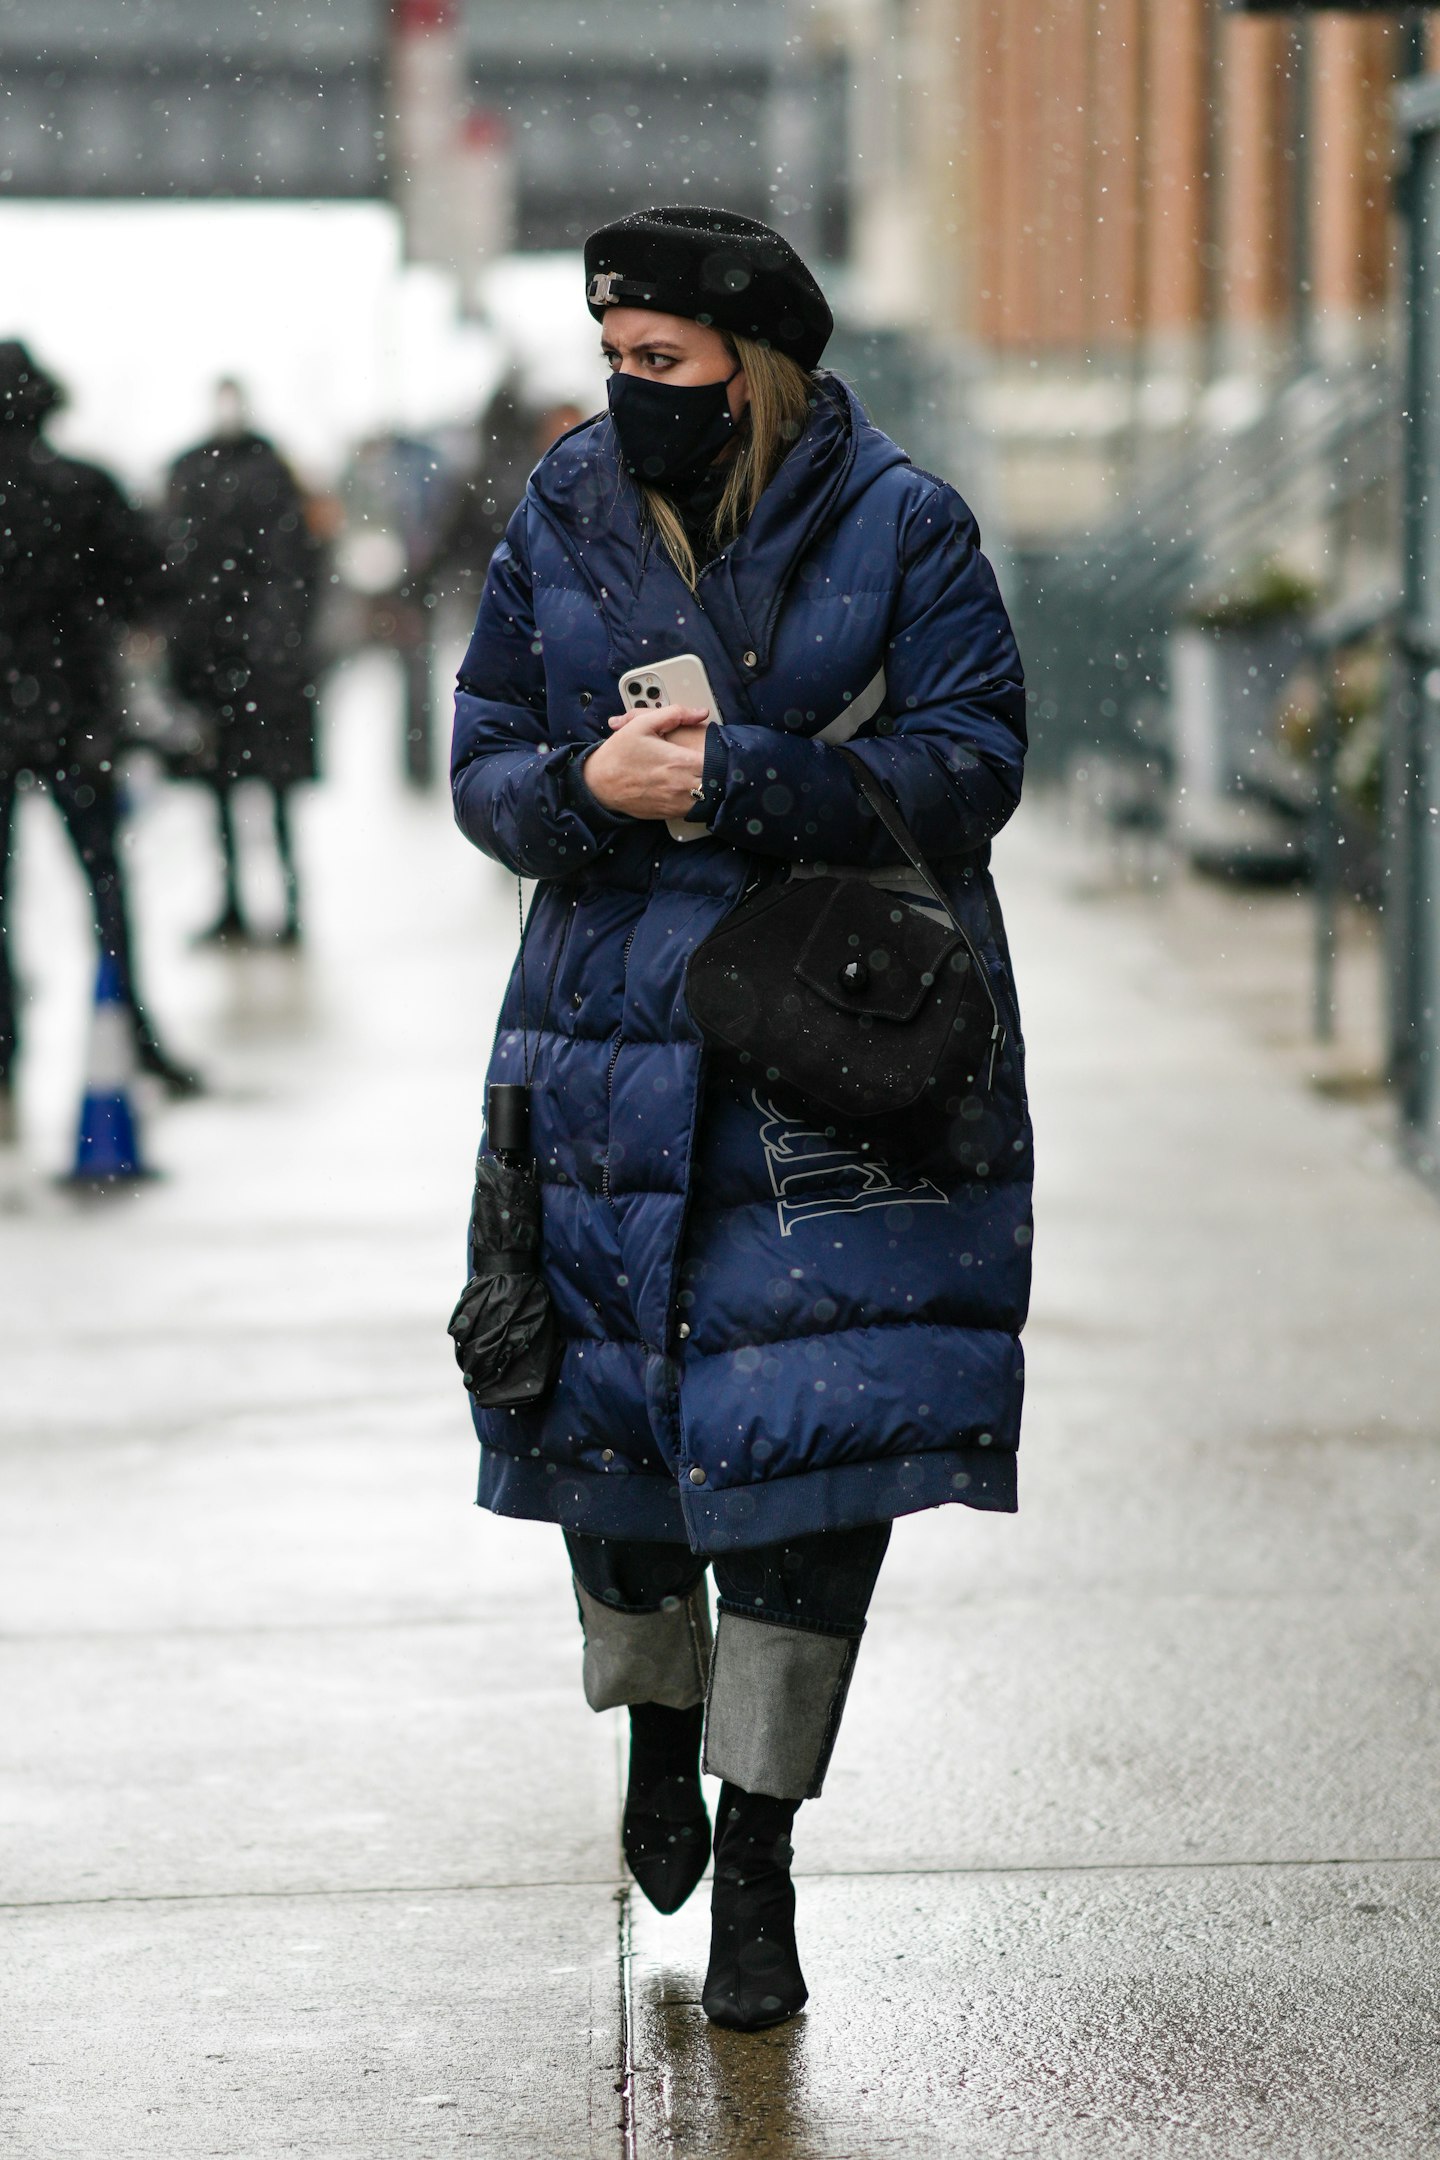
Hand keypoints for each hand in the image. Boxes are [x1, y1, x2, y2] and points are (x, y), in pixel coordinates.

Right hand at [581, 702, 708, 819]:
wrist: (599, 784)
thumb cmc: (619, 754)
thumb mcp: (642, 724)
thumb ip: (674, 713)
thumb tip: (701, 712)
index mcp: (679, 761)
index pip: (717, 762)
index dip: (722, 756)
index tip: (720, 750)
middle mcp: (681, 785)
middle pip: (715, 782)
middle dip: (718, 772)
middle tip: (718, 763)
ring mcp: (676, 803)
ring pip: (707, 799)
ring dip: (709, 788)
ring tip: (707, 777)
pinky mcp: (669, 813)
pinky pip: (693, 810)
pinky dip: (696, 800)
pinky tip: (692, 789)